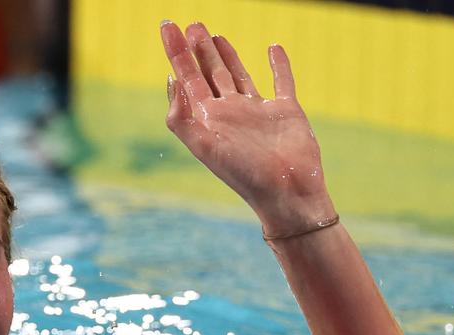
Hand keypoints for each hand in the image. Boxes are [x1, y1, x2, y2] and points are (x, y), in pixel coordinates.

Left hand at [159, 21, 332, 234]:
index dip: (176, 52)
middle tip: (191, 23)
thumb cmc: (244, 173)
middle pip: (209, 72)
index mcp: (208, 118)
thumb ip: (182, 117)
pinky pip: (281, 81)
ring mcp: (257, 111)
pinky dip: (279, 65)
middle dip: (198, 49)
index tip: (168, 26)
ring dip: (227, 54)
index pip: (186, 77)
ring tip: (215, 34)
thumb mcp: (204, 146)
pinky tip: (273, 48)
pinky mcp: (286, 111)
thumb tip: (171, 81)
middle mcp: (230, 112)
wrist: (286, 192)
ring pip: (238, 75)